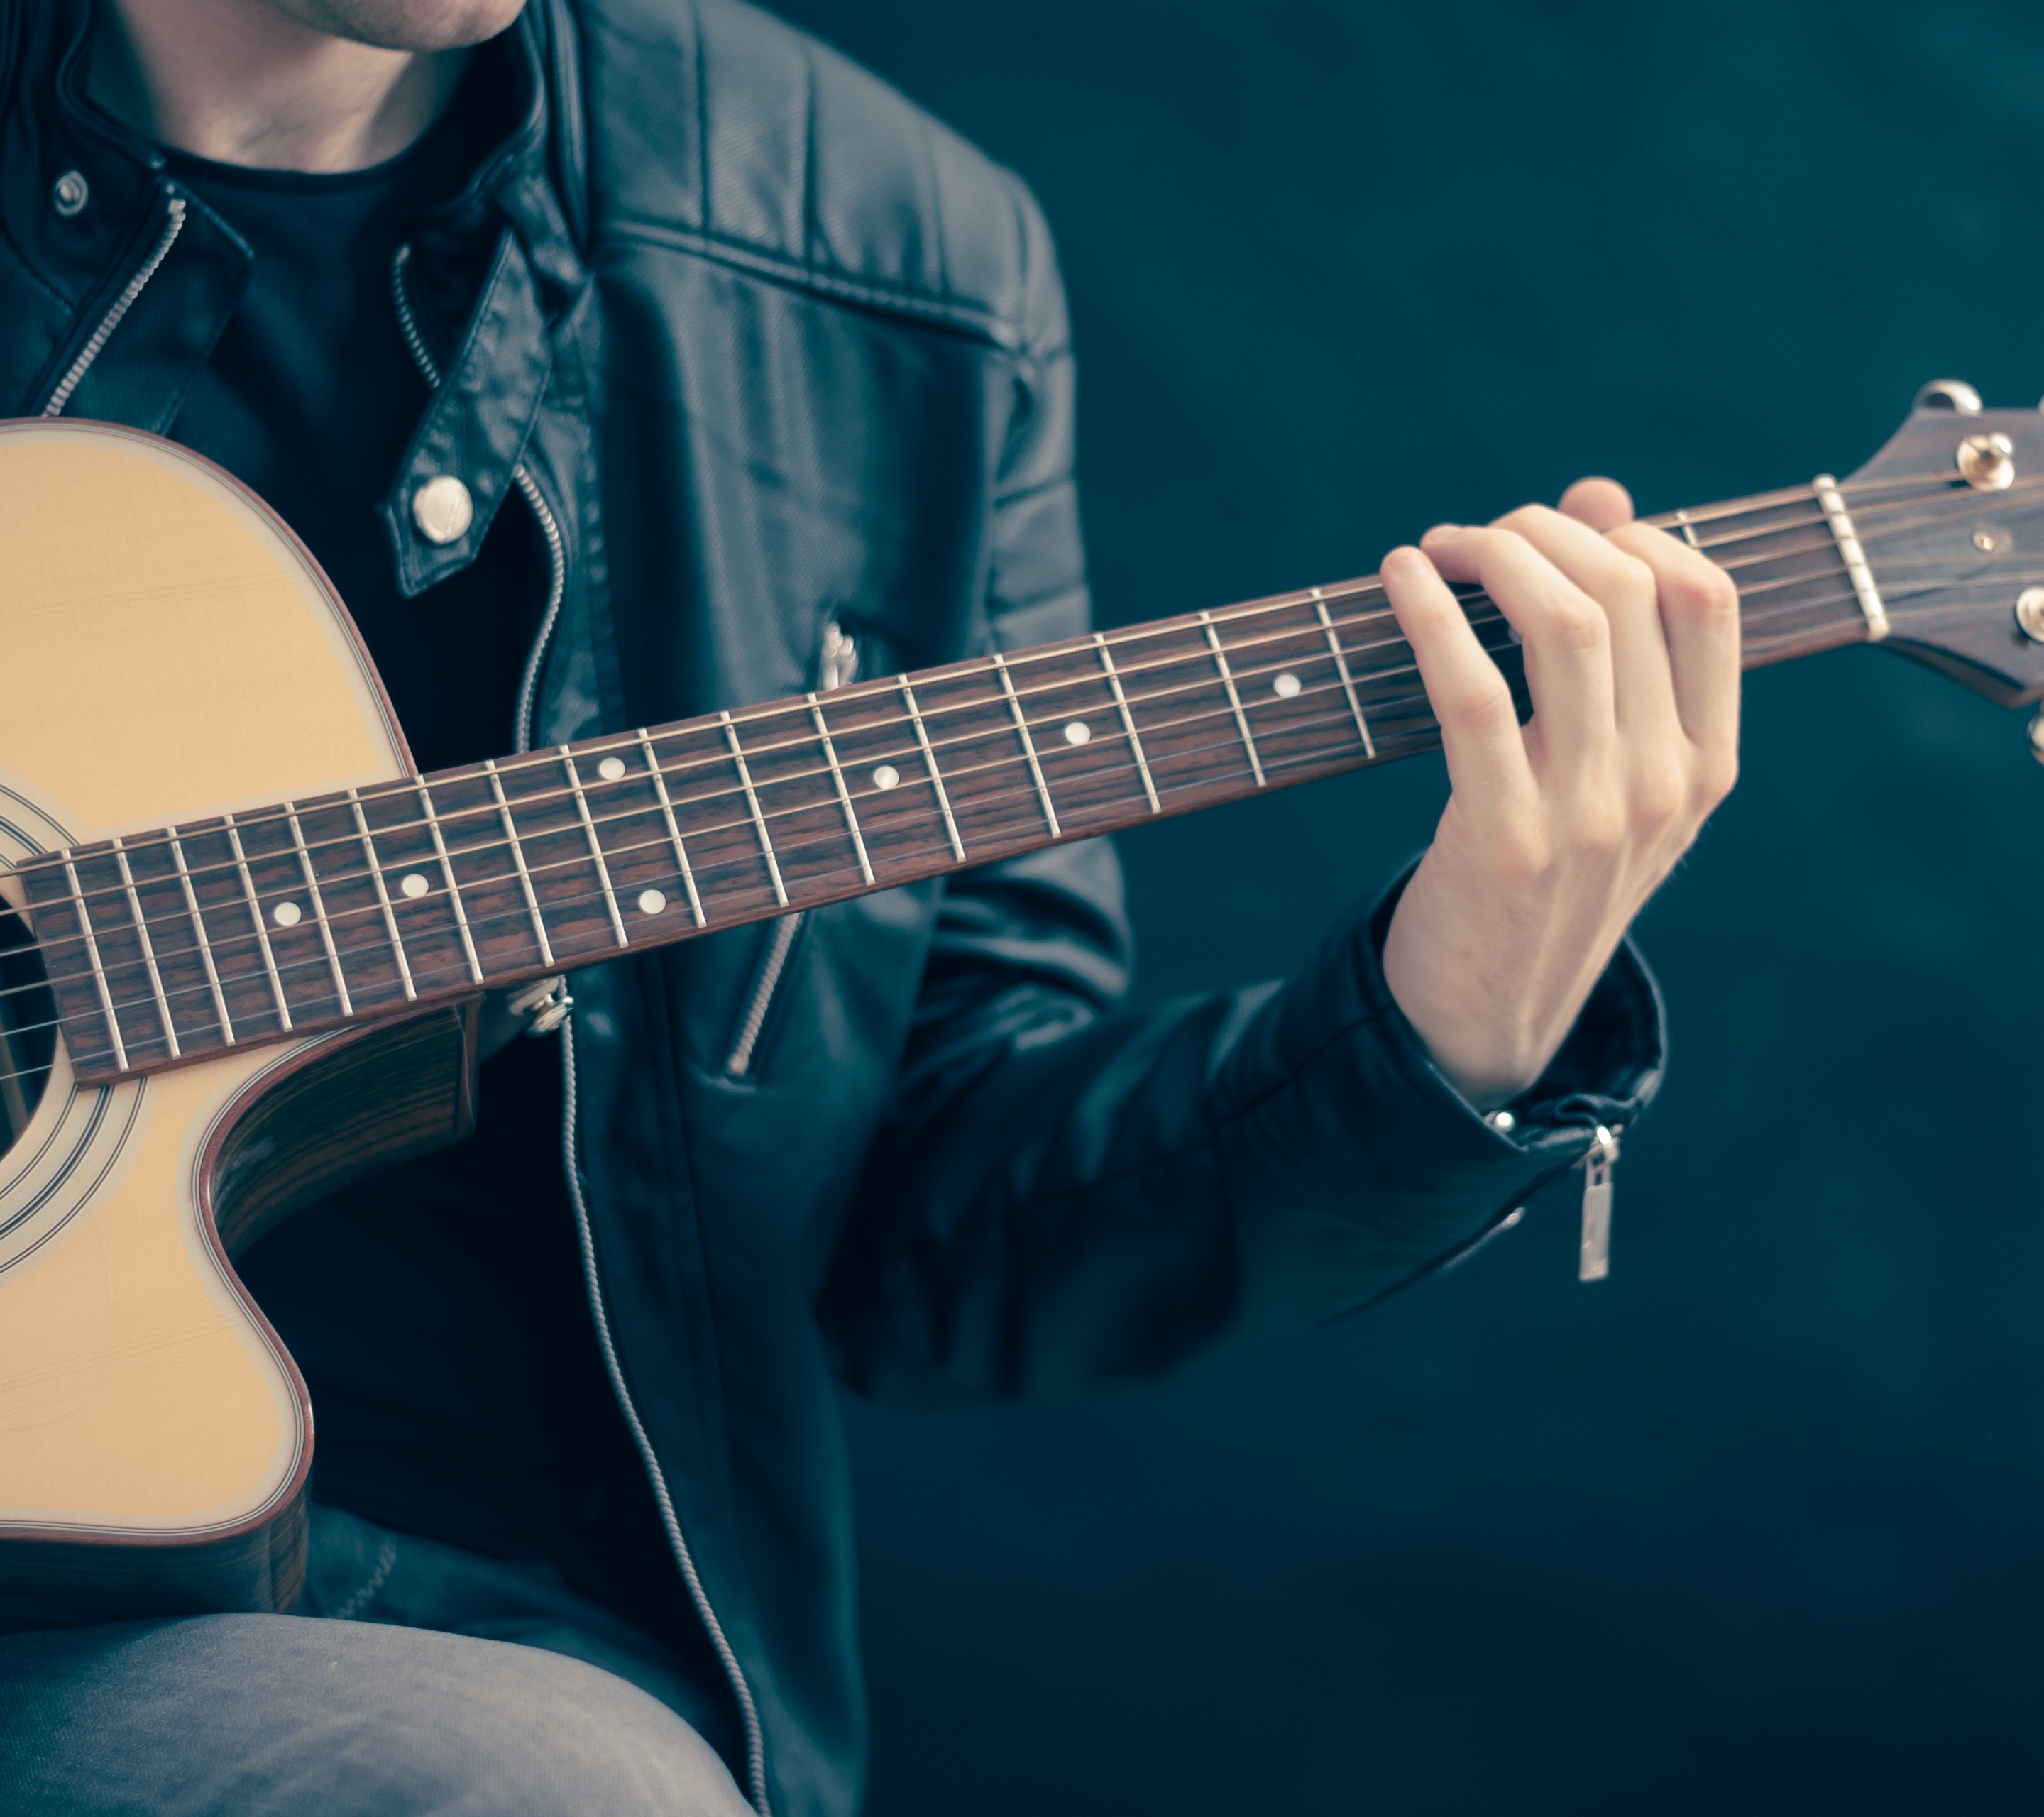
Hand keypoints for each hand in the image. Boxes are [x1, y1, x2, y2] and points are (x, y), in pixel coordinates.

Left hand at [1377, 478, 1739, 1109]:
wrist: (1487, 1016)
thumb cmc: (1538, 874)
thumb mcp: (1604, 770)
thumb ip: (1614, 644)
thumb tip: (1599, 496)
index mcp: (1708, 765)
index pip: (1708, 598)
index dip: (1628, 533)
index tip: (1556, 530)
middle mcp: (1667, 785)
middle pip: (1629, 591)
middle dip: (1542, 531)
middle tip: (1475, 537)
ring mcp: (1594, 815)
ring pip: (1567, 625)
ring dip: (1494, 556)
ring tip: (1438, 549)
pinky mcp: (1507, 837)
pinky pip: (1473, 690)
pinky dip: (1431, 614)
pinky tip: (1400, 579)